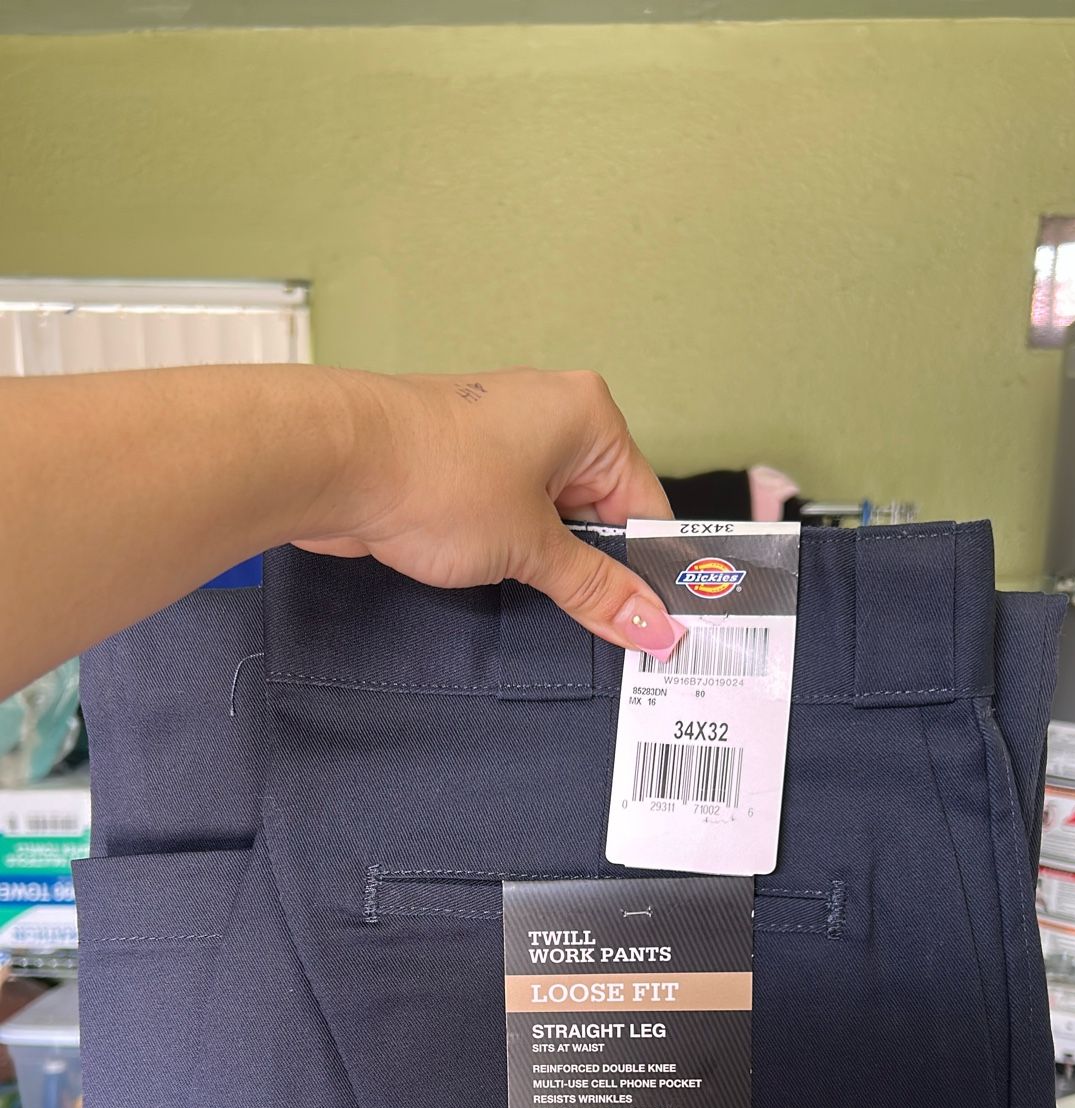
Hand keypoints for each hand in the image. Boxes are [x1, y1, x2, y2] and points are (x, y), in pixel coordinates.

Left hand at [297, 368, 688, 659]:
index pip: (642, 504)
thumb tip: (653, 624)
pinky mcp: (457, 471)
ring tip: (546, 612)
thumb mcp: (531, 547)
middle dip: (593, 574)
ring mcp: (497, 443)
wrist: (330, 462)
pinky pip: (504, 523)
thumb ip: (595, 589)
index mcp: (586, 416)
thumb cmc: (432, 475)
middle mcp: (547, 418)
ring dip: (545, 570)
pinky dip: (507, 559)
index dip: (648, 571)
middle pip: (596, 516)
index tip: (654, 627)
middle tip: (606, 635)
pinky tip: (502, 594)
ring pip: (546, 523)